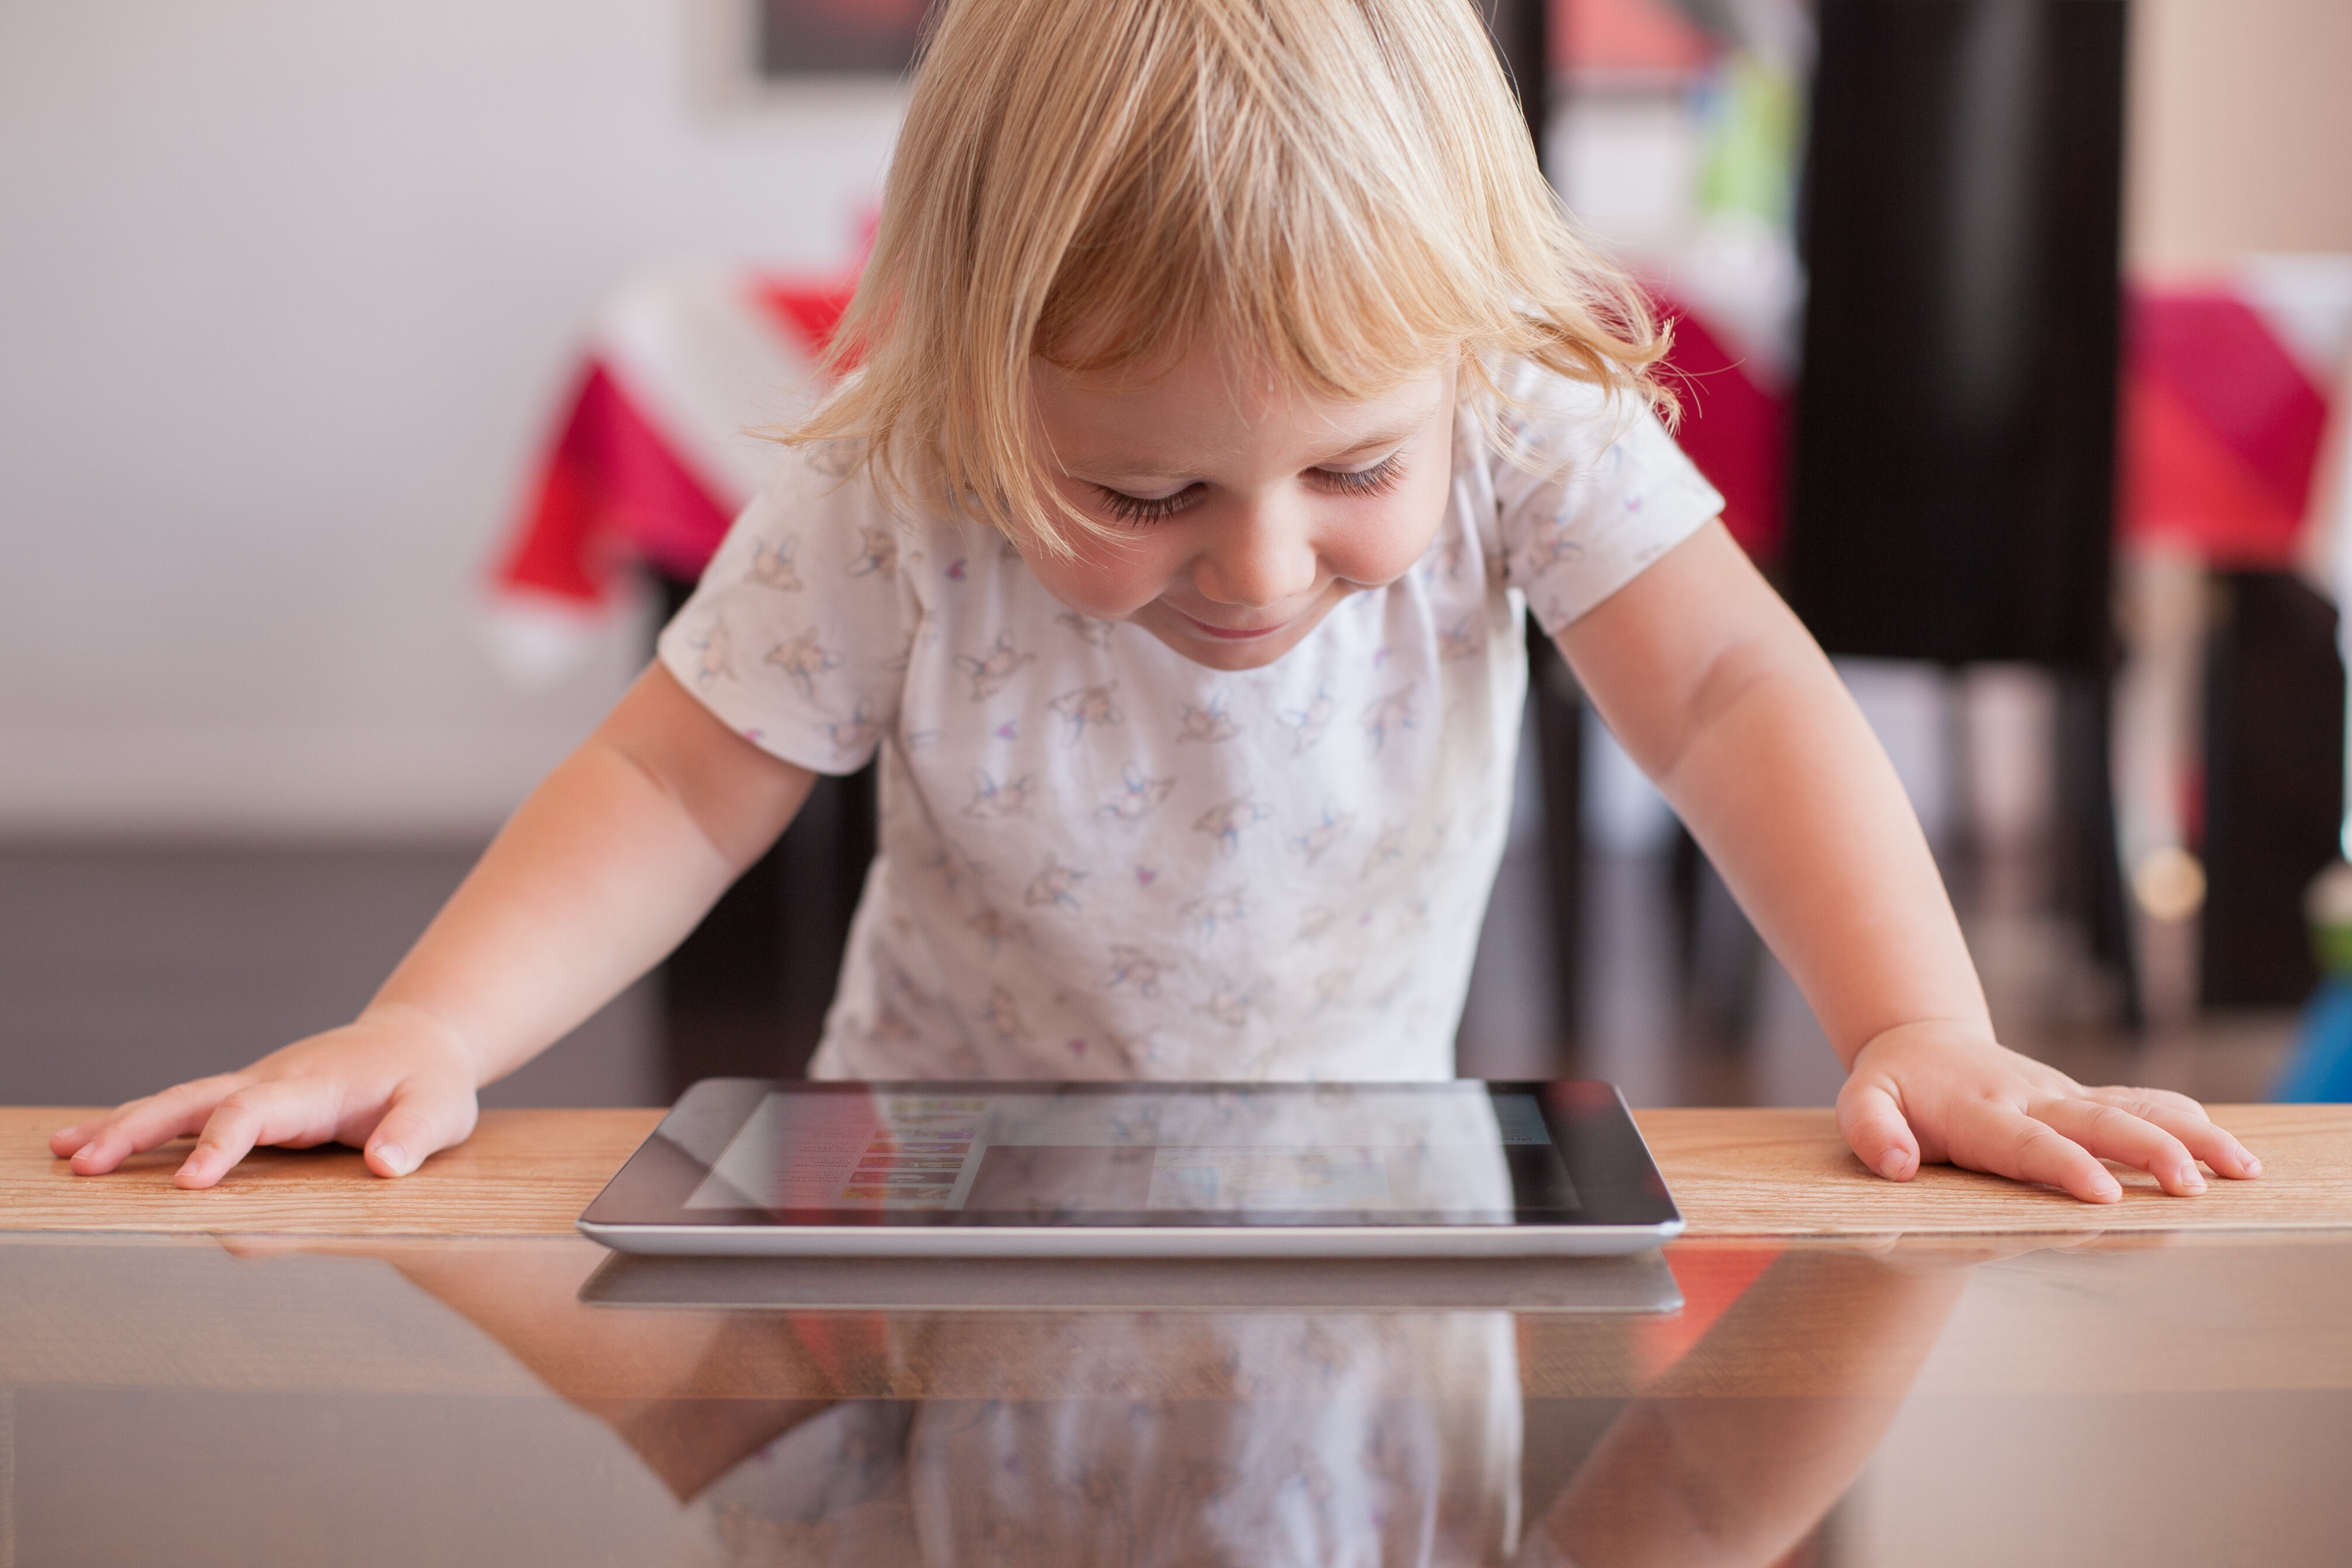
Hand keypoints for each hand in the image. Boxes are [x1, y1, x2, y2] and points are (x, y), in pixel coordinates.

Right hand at [48, 1001, 480, 1188]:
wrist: (419, 1040)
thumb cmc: (431, 1082)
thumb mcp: (440, 1109)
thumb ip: (414, 1136)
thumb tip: (386, 1166)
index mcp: (314, 1088)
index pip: (255, 1112)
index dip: (221, 1145)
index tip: (189, 1185)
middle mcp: (273, 1082)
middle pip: (193, 1100)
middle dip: (138, 1131)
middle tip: (83, 1164)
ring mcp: (255, 1087)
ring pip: (179, 1102)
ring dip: (122, 1127)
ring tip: (64, 1155)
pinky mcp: (249, 1098)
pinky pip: (185, 1110)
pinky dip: (138, 1125)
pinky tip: (88, 1143)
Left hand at [1836, 1021, 2261, 1202]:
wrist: (1921, 1041)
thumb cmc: (1894, 1085)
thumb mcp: (1861, 1101)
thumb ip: (1871, 1131)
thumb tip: (1895, 1165)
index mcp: (1978, 1111)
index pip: (2024, 1142)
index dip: (2062, 1166)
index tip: (2102, 1194)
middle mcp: (2031, 1099)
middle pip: (2094, 1124)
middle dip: (2144, 1152)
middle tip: (2189, 1184)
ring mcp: (2063, 1096)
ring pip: (2132, 1111)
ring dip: (2186, 1137)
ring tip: (2239, 1169)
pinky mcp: (2082, 1097)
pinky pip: (2137, 1103)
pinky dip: (2184, 1121)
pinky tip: (2230, 1150)